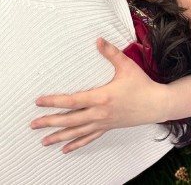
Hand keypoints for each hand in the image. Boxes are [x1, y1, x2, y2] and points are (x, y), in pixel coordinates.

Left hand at [30, 38, 167, 152]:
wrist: (157, 104)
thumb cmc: (142, 84)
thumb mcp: (126, 66)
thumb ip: (111, 53)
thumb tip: (98, 40)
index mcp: (102, 97)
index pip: (72, 101)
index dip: (54, 102)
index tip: (39, 102)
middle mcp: (100, 113)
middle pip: (70, 120)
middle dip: (50, 122)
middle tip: (33, 124)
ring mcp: (103, 122)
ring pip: (77, 132)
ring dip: (59, 137)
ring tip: (43, 141)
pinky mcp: (108, 127)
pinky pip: (89, 138)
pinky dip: (76, 144)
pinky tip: (65, 149)